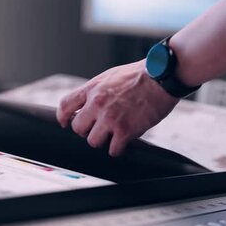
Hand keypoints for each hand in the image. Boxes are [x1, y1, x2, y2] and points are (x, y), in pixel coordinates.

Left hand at [57, 61, 179, 156]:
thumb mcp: (110, 77)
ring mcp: (110, 118)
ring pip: (93, 142)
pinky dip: (118, 149)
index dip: (63, 117)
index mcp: (92, 89)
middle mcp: (97, 104)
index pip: (65, 105)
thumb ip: (97, 91)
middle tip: (99, 129)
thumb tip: (87, 104)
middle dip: (87, 131)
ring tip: (114, 135)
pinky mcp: (125, 130)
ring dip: (103, 141)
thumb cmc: (140, 75)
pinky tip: (124, 142)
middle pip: (77, 128)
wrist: (161, 76)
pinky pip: (113, 150)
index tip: (66, 123)